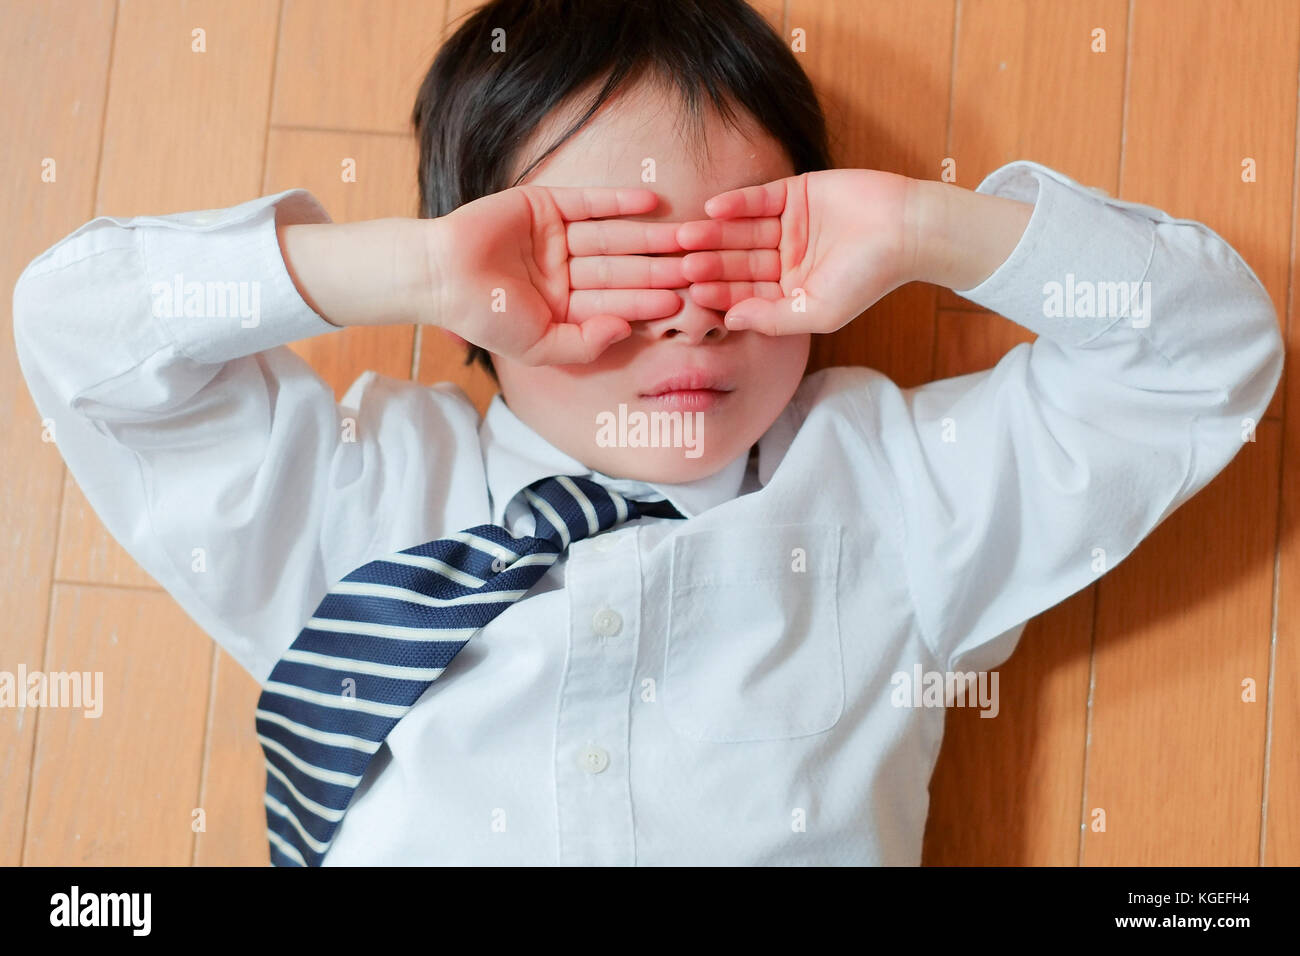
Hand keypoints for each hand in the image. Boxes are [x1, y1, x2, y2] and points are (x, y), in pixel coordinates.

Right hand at [424, 185, 690, 365]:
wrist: (439, 276)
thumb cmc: (486, 318)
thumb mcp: (539, 346)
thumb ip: (584, 344)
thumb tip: (626, 333)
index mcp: (567, 307)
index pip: (617, 303)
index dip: (649, 303)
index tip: (684, 303)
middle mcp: (568, 272)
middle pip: (622, 269)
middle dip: (659, 269)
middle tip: (698, 267)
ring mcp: (559, 237)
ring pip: (614, 237)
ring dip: (650, 236)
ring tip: (686, 236)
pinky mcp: (547, 205)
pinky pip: (592, 203)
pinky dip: (620, 201)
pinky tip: (653, 203)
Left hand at [675, 169, 919, 333]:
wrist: (908, 230)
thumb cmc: (868, 278)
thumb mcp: (818, 310)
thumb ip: (773, 319)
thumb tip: (729, 322)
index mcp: (790, 292)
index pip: (747, 295)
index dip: (721, 294)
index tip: (694, 295)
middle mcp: (785, 260)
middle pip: (739, 262)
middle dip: (712, 264)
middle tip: (681, 265)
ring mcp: (789, 226)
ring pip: (743, 231)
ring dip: (716, 234)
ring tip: (687, 237)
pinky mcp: (796, 192)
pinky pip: (759, 199)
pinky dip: (736, 203)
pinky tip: (713, 208)